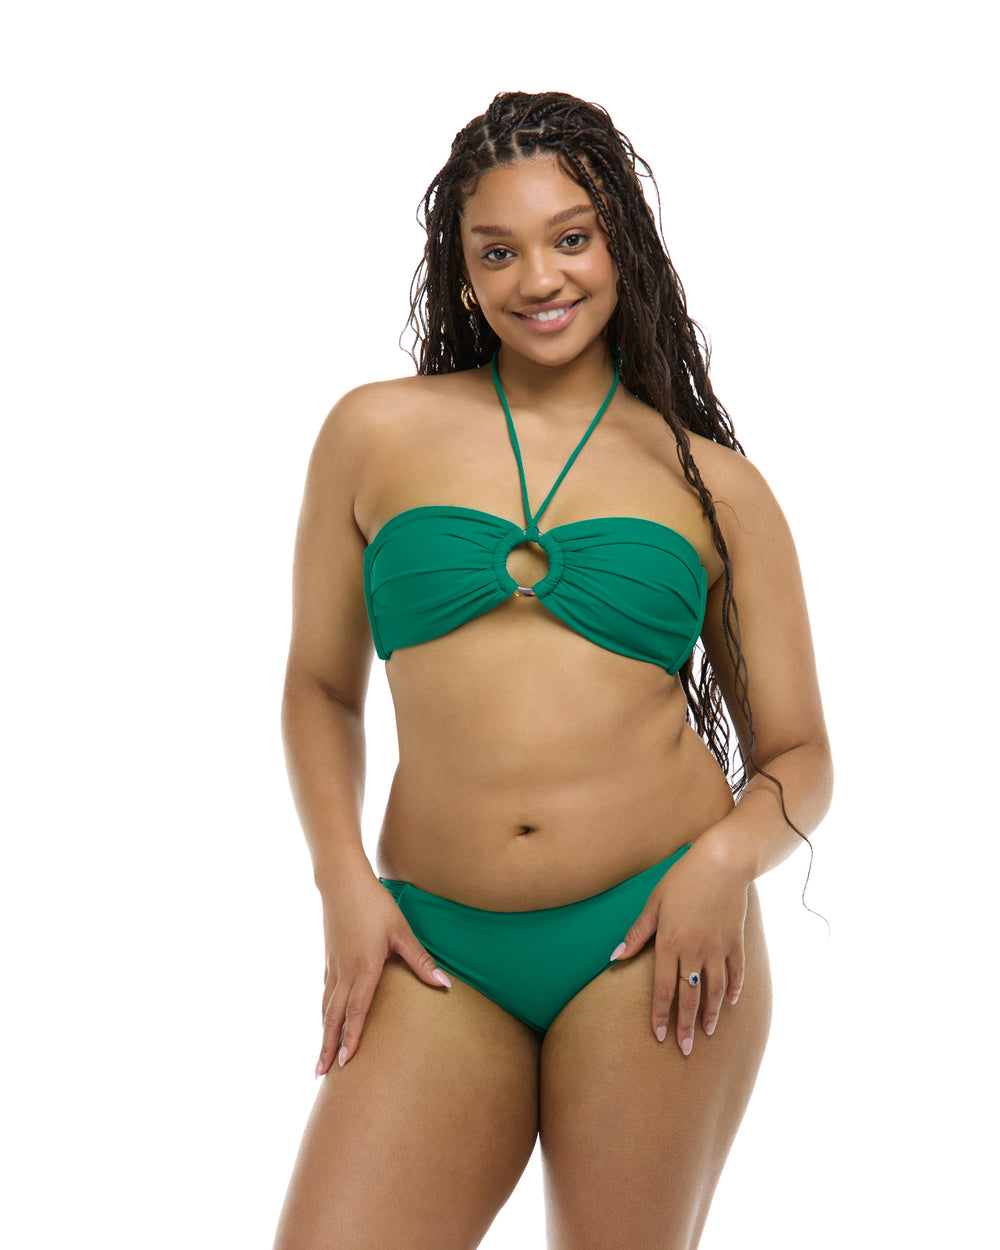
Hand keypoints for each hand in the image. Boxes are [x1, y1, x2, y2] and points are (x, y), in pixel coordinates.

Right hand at [315, 873, 450, 1075]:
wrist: (342, 881)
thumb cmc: (375, 903)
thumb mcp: (401, 931)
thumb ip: (420, 961)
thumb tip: (444, 984)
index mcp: (364, 967)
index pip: (357, 1011)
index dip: (352, 1038)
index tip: (346, 1063)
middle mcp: (344, 972)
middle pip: (334, 1017)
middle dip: (328, 1046)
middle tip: (321, 1074)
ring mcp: (333, 965)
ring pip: (326, 1007)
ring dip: (323, 1033)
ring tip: (320, 1057)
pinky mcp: (329, 958)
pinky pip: (325, 993)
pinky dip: (324, 1012)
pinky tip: (325, 1020)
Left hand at [609, 838, 748, 1054]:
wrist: (722, 862)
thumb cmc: (682, 879)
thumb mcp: (654, 903)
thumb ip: (637, 933)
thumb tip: (615, 957)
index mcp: (671, 943)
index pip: (664, 988)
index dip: (661, 1014)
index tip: (659, 1036)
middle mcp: (695, 951)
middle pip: (690, 996)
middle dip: (685, 1025)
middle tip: (683, 1050)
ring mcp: (718, 948)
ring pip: (714, 990)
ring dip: (710, 1014)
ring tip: (706, 1033)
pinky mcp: (736, 941)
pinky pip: (736, 972)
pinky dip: (734, 989)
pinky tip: (731, 1003)